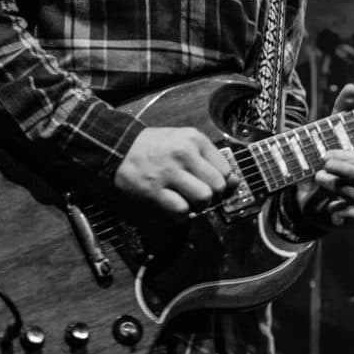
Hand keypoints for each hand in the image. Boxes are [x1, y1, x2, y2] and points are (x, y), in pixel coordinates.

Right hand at [113, 126, 235, 214]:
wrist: (117, 147)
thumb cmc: (154, 146)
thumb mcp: (184, 141)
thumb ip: (209, 158)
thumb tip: (235, 181)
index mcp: (194, 139)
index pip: (225, 168)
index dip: (223, 181)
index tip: (212, 184)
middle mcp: (184, 154)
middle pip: (217, 185)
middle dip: (212, 195)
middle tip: (200, 194)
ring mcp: (168, 173)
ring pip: (203, 198)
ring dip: (199, 205)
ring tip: (188, 200)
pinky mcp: (154, 190)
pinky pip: (181, 210)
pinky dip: (181, 214)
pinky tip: (175, 207)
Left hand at [292, 83, 353, 229]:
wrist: (311, 197)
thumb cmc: (328, 163)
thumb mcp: (331, 135)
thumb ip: (343, 113)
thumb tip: (352, 86)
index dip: (352, 155)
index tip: (327, 154)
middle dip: (344, 168)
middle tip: (321, 160)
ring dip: (338, 186)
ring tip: (318, 178)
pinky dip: (344, 212)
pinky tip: (332, 207)